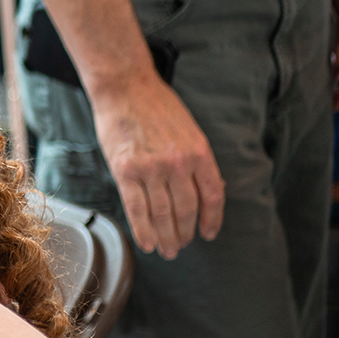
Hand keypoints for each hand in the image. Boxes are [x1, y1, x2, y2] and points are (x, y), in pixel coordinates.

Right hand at [90, 77, 223, 259]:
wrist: (126, 87)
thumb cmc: (156, 106)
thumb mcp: (189, 130)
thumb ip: (197, 160)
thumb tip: (206, 189)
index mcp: (199, 152)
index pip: (212, 196)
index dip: (212, 219)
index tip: (208, 233)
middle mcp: (178, 163)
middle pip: (187, 210)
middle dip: (186, 233)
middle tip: (182, 246)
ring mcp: (151, 168)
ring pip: (163, 214)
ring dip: (166, 237)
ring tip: (167, 250)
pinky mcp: (126, 170)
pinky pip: (137, 208)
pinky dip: (143, 230)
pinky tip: (147, 243)